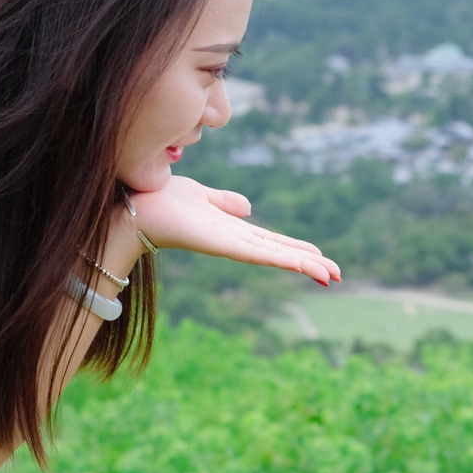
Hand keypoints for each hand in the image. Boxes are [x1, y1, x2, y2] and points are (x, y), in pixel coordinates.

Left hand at [127, 176, 340, 285]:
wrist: (136, 209)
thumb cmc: (162, 202)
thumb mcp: (202, 196)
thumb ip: (224, 202)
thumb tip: (247, 207)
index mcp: (232, 231)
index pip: (273, 242)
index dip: (299, 250)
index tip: (322, 258)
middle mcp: (234, 242)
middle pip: (281, 254)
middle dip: (310, 264)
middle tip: (337, 276)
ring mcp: (229, 246)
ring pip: (275, 257)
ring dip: (304, 266)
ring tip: (330, 276)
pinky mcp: (221, 245)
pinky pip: (256, 253)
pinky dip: (280, 259)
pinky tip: (300, 265)